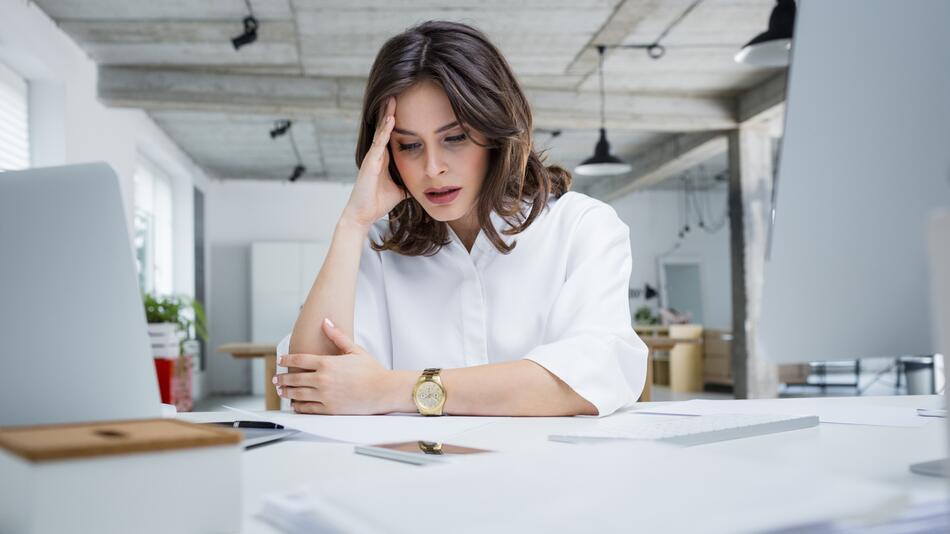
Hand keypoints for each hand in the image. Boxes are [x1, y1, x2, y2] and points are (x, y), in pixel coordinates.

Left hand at [274, 318, 393, 414]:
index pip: (299, 360)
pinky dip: (298, 406)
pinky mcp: (330, 409)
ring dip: (286, 392)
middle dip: (282, 378)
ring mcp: (325, 395)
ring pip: (298, 394)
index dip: (286, 359)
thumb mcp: (354, 350)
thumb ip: (337, 336)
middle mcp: (323, 379)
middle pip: (294, 379)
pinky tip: (295, 405)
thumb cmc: (372, 370)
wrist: (383, 390)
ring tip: (281, 391)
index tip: (280, 360)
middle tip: (276, 378)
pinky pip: (308, 408)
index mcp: (327, 363)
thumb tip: (326, 322)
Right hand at [342, 97, 405, 228]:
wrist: (363, 215)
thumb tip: (426, 183)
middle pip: (385, 129)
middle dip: (390, 112)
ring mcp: (372, 157)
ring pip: (381, 132)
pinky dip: (385, 130)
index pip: (392, 135)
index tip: (406, 107)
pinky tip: (390, 119)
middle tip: (397, 93)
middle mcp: (377, 155)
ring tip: (392, 98)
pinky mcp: (370, 162)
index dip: (397, 121)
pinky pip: (379, 143)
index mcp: (384, 159)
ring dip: (387, 115)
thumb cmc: (379, 202)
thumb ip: (410, 182)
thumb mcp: (401, 190)